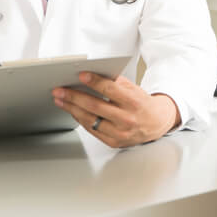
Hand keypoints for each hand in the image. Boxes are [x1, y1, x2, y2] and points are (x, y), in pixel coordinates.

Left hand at [52, 73, 180, 147]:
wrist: (156, 123)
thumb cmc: (142, 104)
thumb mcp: (134, 89)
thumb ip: (115, 83)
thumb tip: (91, 76)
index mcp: (133, 102)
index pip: (110, 89)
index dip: (94, 81)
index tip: (81, 75)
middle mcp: (126, 119)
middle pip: (94, 106)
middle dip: (73, 97)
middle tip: (59, 90)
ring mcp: (119, 133)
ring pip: (89, 119)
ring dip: (71, 109)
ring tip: (60, 100)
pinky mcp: (113, 142)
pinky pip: (92, 129)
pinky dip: (80, 119)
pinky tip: (73, 111)